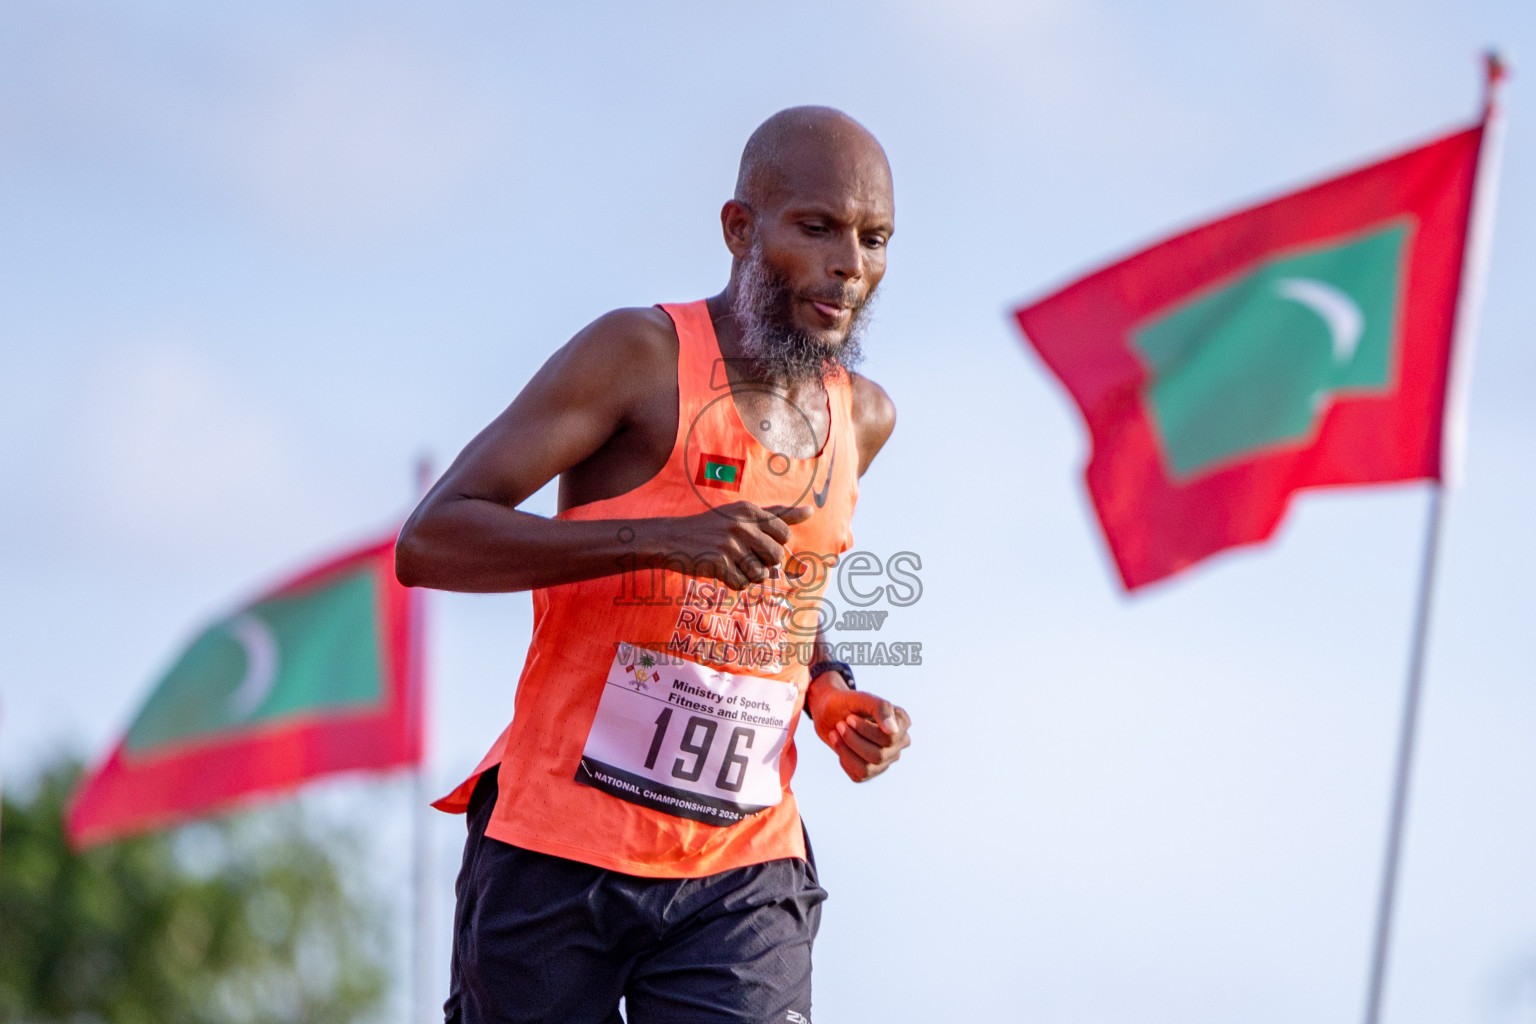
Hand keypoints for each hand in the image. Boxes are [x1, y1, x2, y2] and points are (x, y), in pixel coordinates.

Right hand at [648, 503, 812, 589]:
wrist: (671, 538)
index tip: (755, 542)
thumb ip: (777, 514)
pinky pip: (741, 585)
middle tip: (741, 555)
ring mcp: (729, 544)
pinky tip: (719, 571)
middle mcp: (741, 524)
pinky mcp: (719, 563)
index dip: (773, 544)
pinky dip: (732, 583)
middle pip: (776, 557)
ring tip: (730, 563)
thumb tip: (811, 512)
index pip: (785, 534)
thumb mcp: (741, 514)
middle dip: (763, 562)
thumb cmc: (711, 528)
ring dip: (747, 575)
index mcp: (749, 510)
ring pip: (760, 574)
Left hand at [806, 674, 911, 781]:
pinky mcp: (872, 771)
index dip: (866, 730)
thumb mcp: (862, 699)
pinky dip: (844, 759)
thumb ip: (880, 708)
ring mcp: (886, 759)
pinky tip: (840, 745)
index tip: (849, 718)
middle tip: (840, 724)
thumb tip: (892, 731)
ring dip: (846, 750)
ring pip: (868, 768)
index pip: (889, 738)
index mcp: (902, 723)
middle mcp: (899, 743)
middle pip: (878, 755)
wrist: (829, 713)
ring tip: (835, 733)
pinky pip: (858, 775)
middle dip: (853, 740)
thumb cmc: (848, 703)